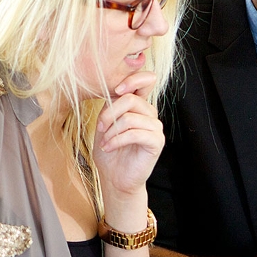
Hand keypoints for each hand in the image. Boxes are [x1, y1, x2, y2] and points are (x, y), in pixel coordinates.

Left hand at [92, 71, 163, 198]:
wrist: (114, 178)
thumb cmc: (109, 150)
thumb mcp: (105, 122)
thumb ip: (111, 105)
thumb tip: (112, 90)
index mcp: (139, 105)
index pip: (146, 80)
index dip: (132, 79)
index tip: (116, 89)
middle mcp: (150, 114)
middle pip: (130, 99)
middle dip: (109, 114)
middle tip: (100, 127)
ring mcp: (155, 128)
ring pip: (130, 117)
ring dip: (112, 131)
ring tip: (104, 142)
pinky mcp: (156, 142)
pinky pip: (135, 133)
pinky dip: (117, 140)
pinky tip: (109, 147)